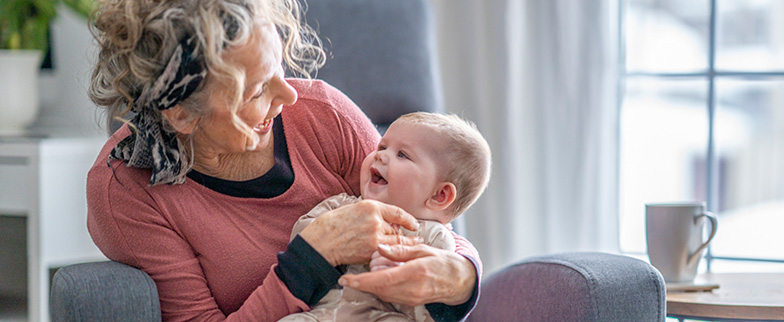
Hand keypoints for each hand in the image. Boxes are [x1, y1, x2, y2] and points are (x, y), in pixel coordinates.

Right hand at [299, 199, 419, 265]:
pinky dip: (391, 254)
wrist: (320, 241)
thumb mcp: (353, 209)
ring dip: (399, 245)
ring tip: (404, 248)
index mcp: (370, 206)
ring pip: (395, 241)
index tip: (414, 225)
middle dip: (400, 234)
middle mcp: (375, 220)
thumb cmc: (333, 224)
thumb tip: (389, 220)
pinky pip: (387, 252)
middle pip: (397, 229)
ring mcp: (374, 237)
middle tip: (407, 239)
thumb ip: (372, 213)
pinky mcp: (371, 251)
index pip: (398, 212)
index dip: (409, 220)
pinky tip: (392, 255)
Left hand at [338, 244, 476, 306]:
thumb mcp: (424, 250)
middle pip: (378, 289)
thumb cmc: (443, 262)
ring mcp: (411, 298)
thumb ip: (401, 249)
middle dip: (362, 282)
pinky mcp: (410, 302)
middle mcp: (411, 289)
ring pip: (381, 293)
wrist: (459, 282)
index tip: (345, 279)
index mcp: (414, 273)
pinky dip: (381, 287)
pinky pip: (389, 296)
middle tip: (355, 271)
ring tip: (373, 270)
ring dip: (371, 284)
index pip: (382, 279)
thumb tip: (380, 247)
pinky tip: (382, 276)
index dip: (361, 281)